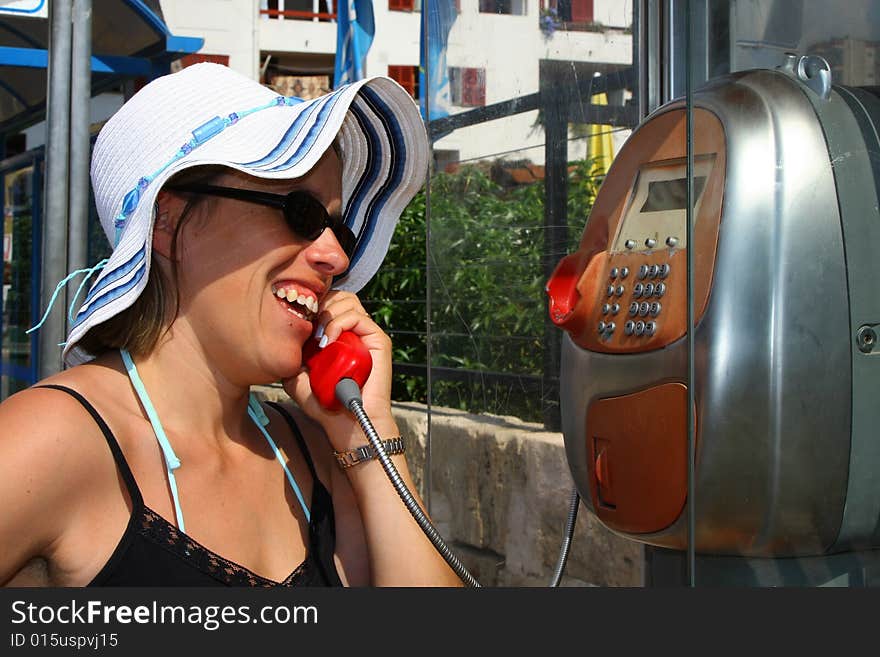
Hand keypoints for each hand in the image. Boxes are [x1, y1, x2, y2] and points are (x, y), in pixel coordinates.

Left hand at [282, 291, 397, 451]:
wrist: (348, 424)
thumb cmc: (326, 403)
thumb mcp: (295, 378)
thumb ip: (288, 357)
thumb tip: (278, 336)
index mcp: (337, 334)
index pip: (326, 301)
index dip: (310, 305)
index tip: (298, 323)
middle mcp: (353, 330)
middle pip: (337, 294)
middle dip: (319, 305)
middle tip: (309, 329)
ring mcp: (366, 334)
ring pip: (348, 300)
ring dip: (328, 314)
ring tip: (320, 339)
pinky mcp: (378, 340)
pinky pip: (359, 316)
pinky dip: (340, 323)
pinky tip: (329, 341)